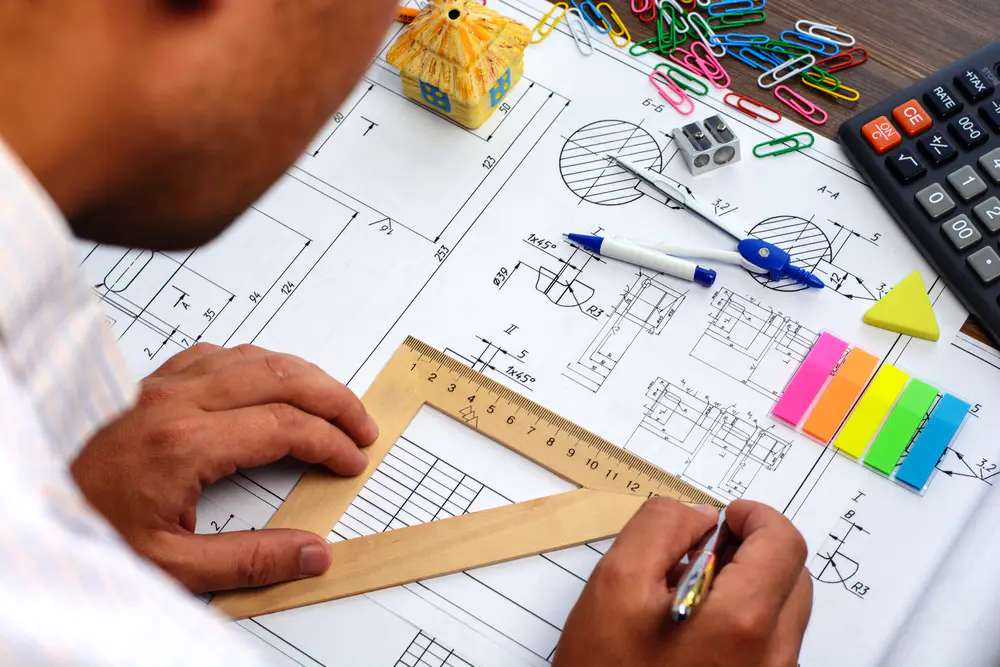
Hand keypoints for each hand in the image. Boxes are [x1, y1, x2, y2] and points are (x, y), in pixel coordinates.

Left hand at [71, 343, 378, 593]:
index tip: (351, 460)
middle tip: (361, 423)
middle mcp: (174, 402)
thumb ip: (249, 561)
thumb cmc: (86, 530)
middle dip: (332, 397)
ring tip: (330, 400)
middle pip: (279, 376)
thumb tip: (312, 553)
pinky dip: (256, 363)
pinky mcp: (147, 385)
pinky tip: (267, 381)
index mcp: (184, 444)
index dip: (329, 441)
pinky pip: (216, 355)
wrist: (23, 506)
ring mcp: (159, 386)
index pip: (283, 426)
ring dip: (301, 374)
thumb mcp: (169, 566)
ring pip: (252, 356)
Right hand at [554, 499, 811, 666]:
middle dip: (753, 551)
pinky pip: (768, 644)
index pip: (784, 543)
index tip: (728, 516)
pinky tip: (695, 628)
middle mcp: (771, 657)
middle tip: (703, 552)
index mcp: (743, 622)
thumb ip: (662, 527)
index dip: (756, 517)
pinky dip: (743, 621)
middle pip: (792, 576)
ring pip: (781, 612)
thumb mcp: (616, 583)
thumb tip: (701, 515)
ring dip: (748, 586)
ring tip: (691, 594)